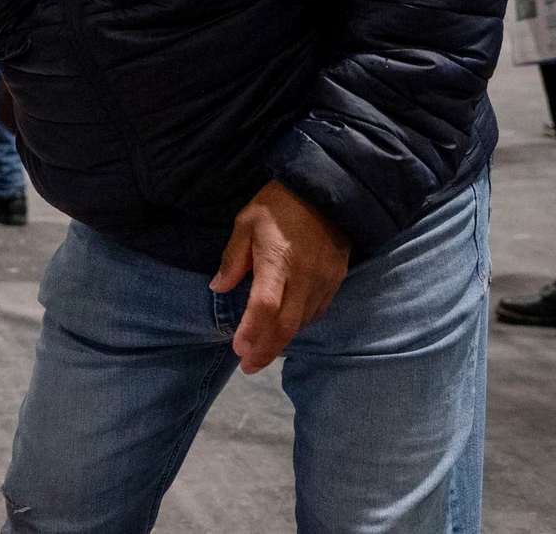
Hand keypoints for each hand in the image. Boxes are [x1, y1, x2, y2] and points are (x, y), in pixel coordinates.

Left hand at [210, 180, 350, 373]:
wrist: (328, 190)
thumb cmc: (279, 204)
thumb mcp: (246, 223)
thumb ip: (232, 258)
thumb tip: (218, 287)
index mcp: (277, 261)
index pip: (265, 306)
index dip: (252, 331)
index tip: (239, 349)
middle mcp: (304, 277)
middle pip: (286, 325)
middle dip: (266, 350)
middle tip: (249, 366)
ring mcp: (324, 281)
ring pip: (303, 322)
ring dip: (282, 340)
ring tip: (263, 350)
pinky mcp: (337, 281)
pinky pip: (317, 312)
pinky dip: (299, 325)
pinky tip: (286, 328)